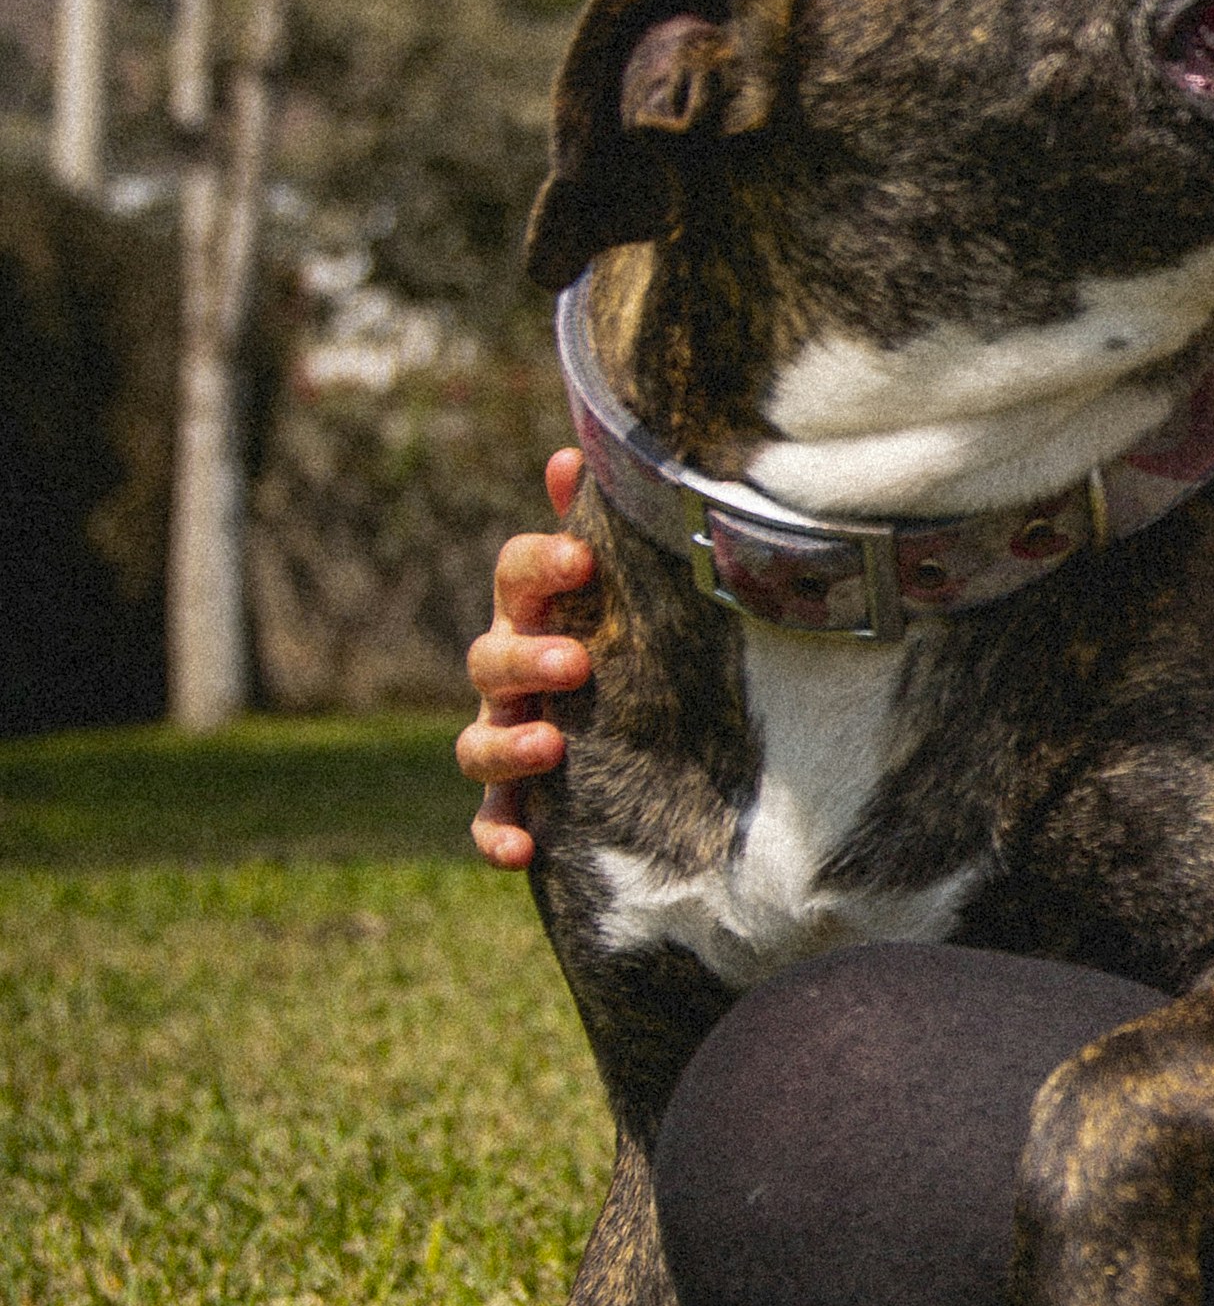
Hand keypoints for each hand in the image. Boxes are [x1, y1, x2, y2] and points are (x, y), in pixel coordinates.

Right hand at [459, 445, 594, 868]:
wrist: (644, 724)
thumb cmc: (626, 628)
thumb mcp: (624, 580)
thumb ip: (599, 522)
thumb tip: (574, 453)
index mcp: (535, 609)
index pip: (515, 574)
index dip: (542, 566)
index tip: (584, 562)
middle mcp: (508, 671)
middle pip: (489, 658)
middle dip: (527, 658)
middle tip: (576, 662)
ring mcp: (505, 735)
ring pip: (477, 742)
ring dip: (507, 745)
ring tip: (553, 745)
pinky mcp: (515, 802)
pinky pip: (488, 821)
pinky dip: (496, 835)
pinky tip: (521, 852)